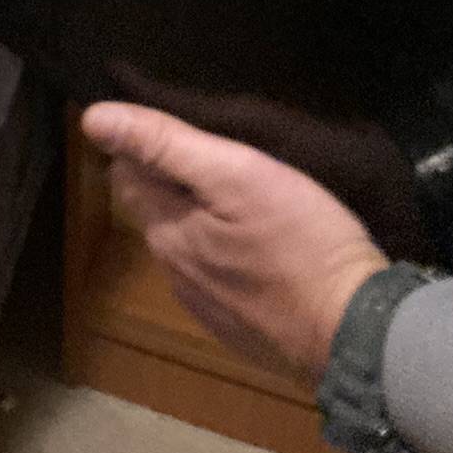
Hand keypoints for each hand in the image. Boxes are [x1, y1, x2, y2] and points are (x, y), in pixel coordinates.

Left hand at [82, 102, 387, 383]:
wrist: (359, 334)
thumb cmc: (301, 243)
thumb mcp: (236, 174)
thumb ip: (164, 145)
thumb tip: (93, 119)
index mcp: (166, 231)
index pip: (127, 173)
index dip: (146, 144)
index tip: (181, 127)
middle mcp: (175, 271)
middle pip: (156, 208)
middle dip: (173, 179)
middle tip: (221, 156)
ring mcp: (208, 306)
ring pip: (187, 242)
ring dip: (202, 217)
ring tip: (244, 195)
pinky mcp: (241, 328)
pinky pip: (217, 276)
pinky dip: (228, 253)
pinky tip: (262, 244)